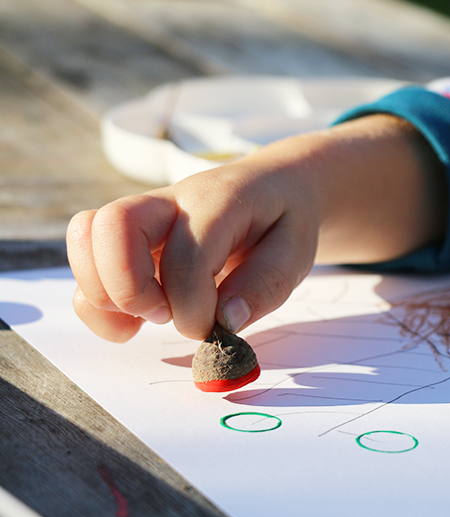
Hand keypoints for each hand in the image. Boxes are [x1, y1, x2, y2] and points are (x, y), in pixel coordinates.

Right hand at [67, 115, 445, 341]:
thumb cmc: (284, 221)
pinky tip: (133, 322)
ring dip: (105, 294)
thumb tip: (226, 323)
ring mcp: (144, 215)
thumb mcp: (296, 252)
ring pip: (88, 238)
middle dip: (131, 289)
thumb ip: (265, 286)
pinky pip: (86, 261)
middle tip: (167, 315)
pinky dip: (95, 301)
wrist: (276, 186)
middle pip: (112, 225)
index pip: (186, 254)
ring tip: (150, 317)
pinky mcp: (130, 236)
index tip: (216, 330)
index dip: (193, 306)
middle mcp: (171, 200)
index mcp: (219, 200)